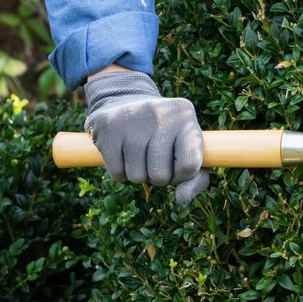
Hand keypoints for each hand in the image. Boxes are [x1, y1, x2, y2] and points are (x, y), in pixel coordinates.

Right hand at [84, 70, 208, 204]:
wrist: (125, 102)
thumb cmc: (165, 135)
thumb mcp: (187, 148)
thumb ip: (195, 178)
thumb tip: (182, 199)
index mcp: (185, 116)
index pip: (190, 165)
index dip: (181, 176)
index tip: (176, 168)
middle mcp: (161, 113)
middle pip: (160, 176)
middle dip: (158, 177)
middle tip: (154, 160)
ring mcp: (132, 117)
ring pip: (137, 177)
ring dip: (138, 175)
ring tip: (139, 155)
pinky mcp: (107, 125)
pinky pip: (117, 173)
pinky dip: (121, 173)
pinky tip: (123, 154)